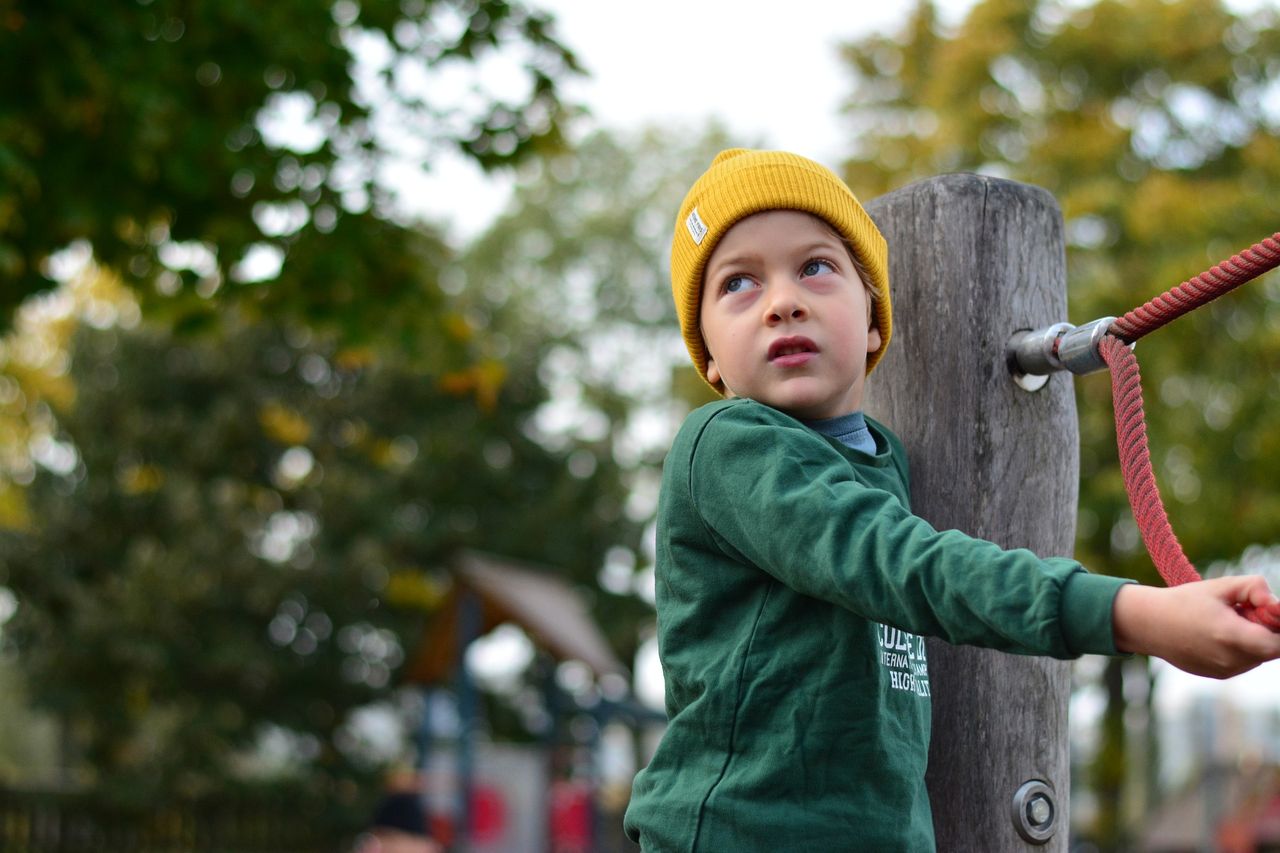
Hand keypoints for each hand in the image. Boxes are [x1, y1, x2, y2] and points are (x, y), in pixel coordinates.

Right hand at [1112, 575, 1279, 678]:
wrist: (1148, 625)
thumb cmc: (1184, 602)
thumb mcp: (1219, 586)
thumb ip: (1255, 588)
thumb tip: (1276, 603)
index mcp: (1231, 635)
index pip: (1278, 644)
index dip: (1279, 629)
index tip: (1268, 613)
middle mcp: (1230, 659)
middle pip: (1271, 649)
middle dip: (1267, 630)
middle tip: (1245, 611)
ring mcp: (1225, 670)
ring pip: (1258, 656)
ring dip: (1254, 640)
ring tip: (1226, 622)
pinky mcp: (1219, 675)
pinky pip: (1244, 662)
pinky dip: (1240, 648)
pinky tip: (1216, 634)